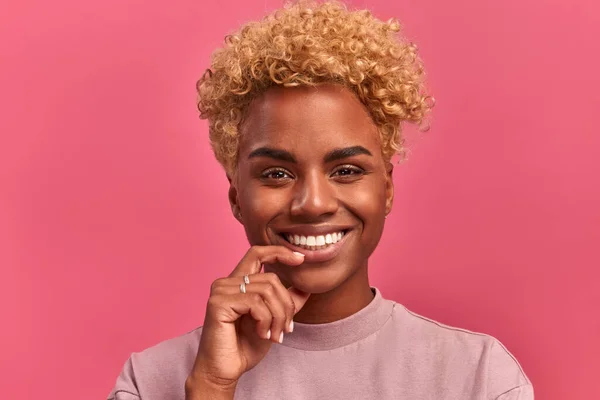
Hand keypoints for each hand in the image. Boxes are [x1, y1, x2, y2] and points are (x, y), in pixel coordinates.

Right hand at [186, 246, 310, 393]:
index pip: (257, 252)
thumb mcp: (273, 320)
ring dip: (278, 316)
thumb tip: (307, 286)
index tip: (301, 259)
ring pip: (266, 290)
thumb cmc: (245, 346)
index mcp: (238, 282)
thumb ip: (286, 302)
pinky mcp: (218, 303)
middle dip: (286, 305)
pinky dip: (266, 321)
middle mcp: (226, 282)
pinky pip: (256, 303)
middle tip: (288, 329)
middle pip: (271, 278)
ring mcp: (220, 291)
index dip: (280, 252)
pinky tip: (263, 334)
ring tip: (276, 335)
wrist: (224, 371)